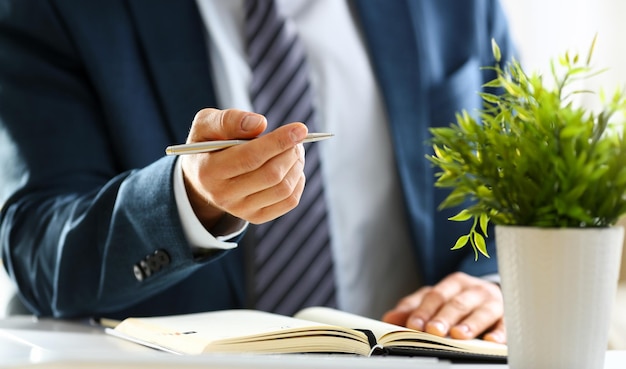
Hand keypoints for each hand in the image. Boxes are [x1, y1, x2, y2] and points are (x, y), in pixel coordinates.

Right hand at [180, 108, 307, 228]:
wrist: (201, 177)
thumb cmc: (208, 144)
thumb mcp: (206, 124)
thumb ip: (229, 120)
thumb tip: (260, 124)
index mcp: (209, 171)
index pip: (250, 157)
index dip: (279, 142)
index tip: (300, 129)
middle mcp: (223, 195)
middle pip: (271, 174)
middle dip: (290, 152)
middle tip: (296, 137)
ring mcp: (240, 210)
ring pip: (283, 189)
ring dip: (297, 165)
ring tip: (294, 149)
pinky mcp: (255, 217)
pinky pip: (288, 202)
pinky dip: (298, 181)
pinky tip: (292, 167)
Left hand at [382, 272, 505, 343]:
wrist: (492, 297)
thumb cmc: (459, 300)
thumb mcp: (435, 300)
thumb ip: (413, 308)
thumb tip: (390, 318)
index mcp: (453, 284)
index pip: (436, 296)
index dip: (424, 310)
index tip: (413, 324)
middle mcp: (473, 290)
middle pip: (457, 303)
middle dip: (444, 318)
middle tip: (432, 331)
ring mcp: (492, 302)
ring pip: (481, 312)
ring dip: (470, 324)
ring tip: (458, 336)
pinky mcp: (507, 317)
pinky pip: (505, 324)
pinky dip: (499, 333)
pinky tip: (491, 341)